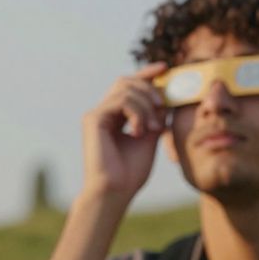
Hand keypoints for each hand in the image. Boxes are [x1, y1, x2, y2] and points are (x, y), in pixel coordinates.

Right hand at [80, 63, 168, 199]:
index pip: (129, 87)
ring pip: (126, 89)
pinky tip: (139, 130)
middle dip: (149, 87)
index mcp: (114, 118)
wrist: (115, 190)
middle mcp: (102, 114)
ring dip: (147, 105)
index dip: (146, 74)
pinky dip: (137, 112)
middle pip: (126, 81)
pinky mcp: (93, 119)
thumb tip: (165, 96)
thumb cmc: (130, 172)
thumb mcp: (150, 137)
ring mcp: (95, 115)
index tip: (165, 68)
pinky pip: (121, 101)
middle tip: (163, 105)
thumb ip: (154, 116)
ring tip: (153, 128)